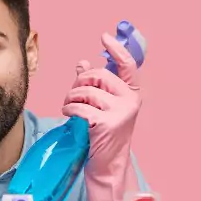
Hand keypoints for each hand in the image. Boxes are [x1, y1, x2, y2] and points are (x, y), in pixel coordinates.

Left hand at [62, 33, 141, 200]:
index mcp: (131, 92)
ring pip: (84, 91)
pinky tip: (71, 118)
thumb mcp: (99, 105)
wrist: (105, 163)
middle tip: (74, 98)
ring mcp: (121, 112)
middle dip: (78, 84)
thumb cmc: (100, 131)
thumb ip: (93, 84)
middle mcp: (130, 100)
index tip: (104, 36)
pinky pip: (78, 107)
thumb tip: (82, 62)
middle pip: (96, 75)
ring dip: (70, 99)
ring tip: (72, 110)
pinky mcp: (107, 123)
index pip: (128, 65)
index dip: (117, 49)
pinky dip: (69, 111)